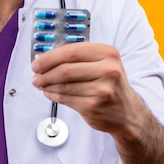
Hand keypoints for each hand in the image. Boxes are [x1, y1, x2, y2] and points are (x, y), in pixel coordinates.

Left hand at [31, 42, 145, 138]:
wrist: (127, 112)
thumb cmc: (110, 84)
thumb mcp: (103, 63)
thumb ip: (79, 57)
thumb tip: (47, 56)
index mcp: (108, 54)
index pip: (72, 51)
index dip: (50, 57)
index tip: (37, 62)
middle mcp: (108, 70)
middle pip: (65, 69)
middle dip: (45, 72)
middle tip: (35, 74)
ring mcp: (102, 90)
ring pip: (63, 85)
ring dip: (46, 84)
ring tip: (40, 83)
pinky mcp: (93, 106)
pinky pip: (65, 98)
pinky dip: (52, 95)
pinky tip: (49, 92)